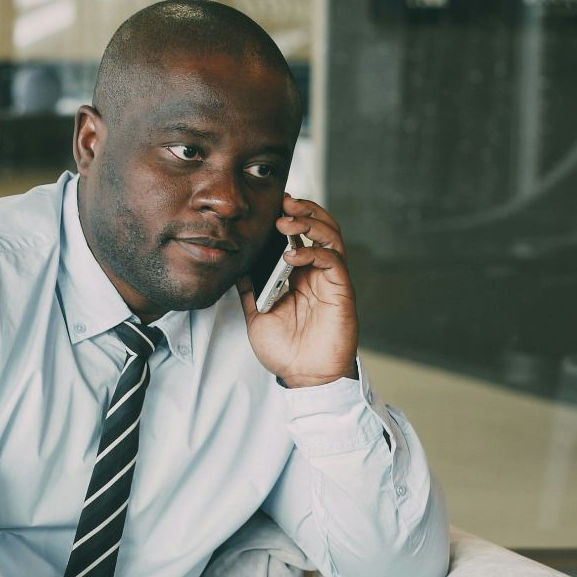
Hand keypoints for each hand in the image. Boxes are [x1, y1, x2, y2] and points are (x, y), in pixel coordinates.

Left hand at [239, 193, 358, 388]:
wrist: (304, 377)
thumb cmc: (286, 350)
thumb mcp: (257, 315)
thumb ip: (249, 290)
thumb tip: (234, 267)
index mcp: (299, 274)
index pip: (300, 234)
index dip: (290, 215)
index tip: (272, 202)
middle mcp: (317, 272)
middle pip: (320, 227)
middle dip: (304, 209)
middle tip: (285, 199)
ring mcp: (331, 279)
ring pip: (331, 237)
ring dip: (310, 222)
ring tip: (287, 220)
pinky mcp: (341, 290)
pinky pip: (332, 261)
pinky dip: (313, 252)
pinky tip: (291, 255)